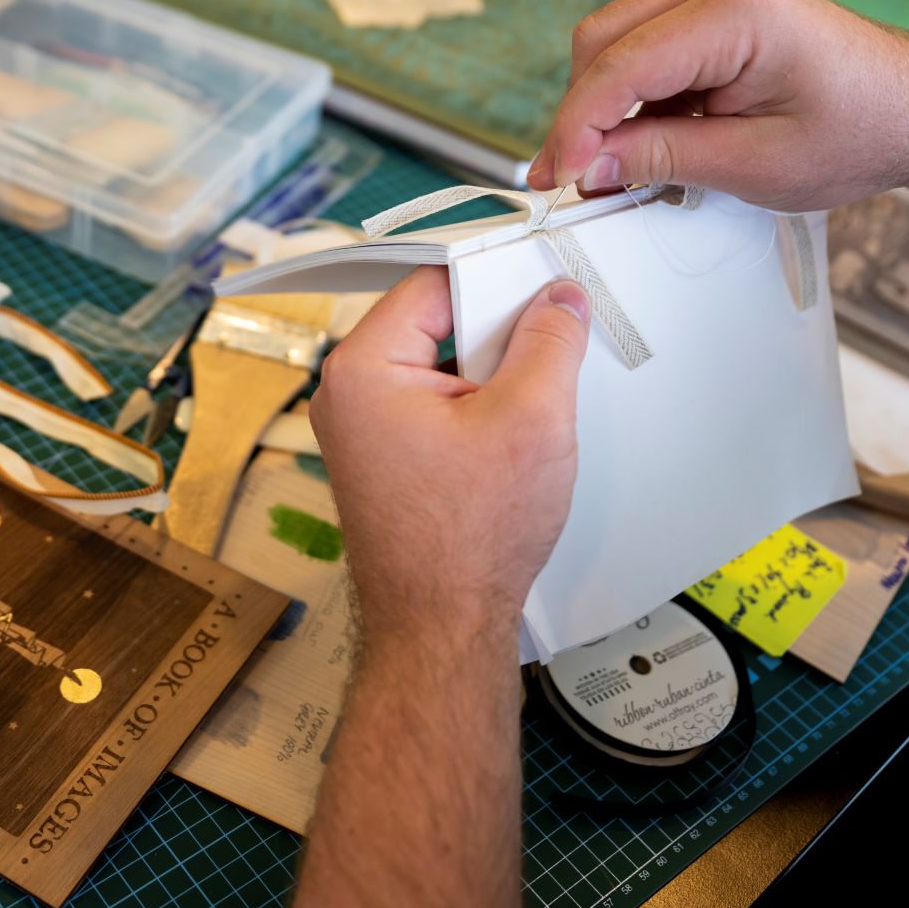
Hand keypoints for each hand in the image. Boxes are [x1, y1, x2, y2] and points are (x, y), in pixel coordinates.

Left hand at [308, 267, 590, 646]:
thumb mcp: (531, 418)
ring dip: (492, 377)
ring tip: (535, 406)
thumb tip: (560, 297)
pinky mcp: (385, 462)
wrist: (442, 629)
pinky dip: (478, 411)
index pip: (431, 285)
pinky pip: (435, 408)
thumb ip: (549, 342)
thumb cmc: (468, 539)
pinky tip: (516, 438)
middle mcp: (347, 395)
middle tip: (551, 345)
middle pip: (434, 324)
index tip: (544, 279)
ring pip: (440, 369)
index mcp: (362, 368)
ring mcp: (362, 432)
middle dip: (497, 334)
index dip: (494, 278)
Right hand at [529, 0, 908, 211]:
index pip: (618, 68)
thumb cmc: (861, 132)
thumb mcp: (756, 165)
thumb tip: (588, 165)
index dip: (575, 128)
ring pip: (615, 44)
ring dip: (606, 107)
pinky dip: (635, 99)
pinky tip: (651, 142)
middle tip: (575, 181)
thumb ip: (661, 158)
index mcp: (733, 13)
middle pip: (602, 43)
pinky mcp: (714, 13)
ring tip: (621, 169)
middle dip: (581, 114)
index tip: (558, 180)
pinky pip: (646, 49)